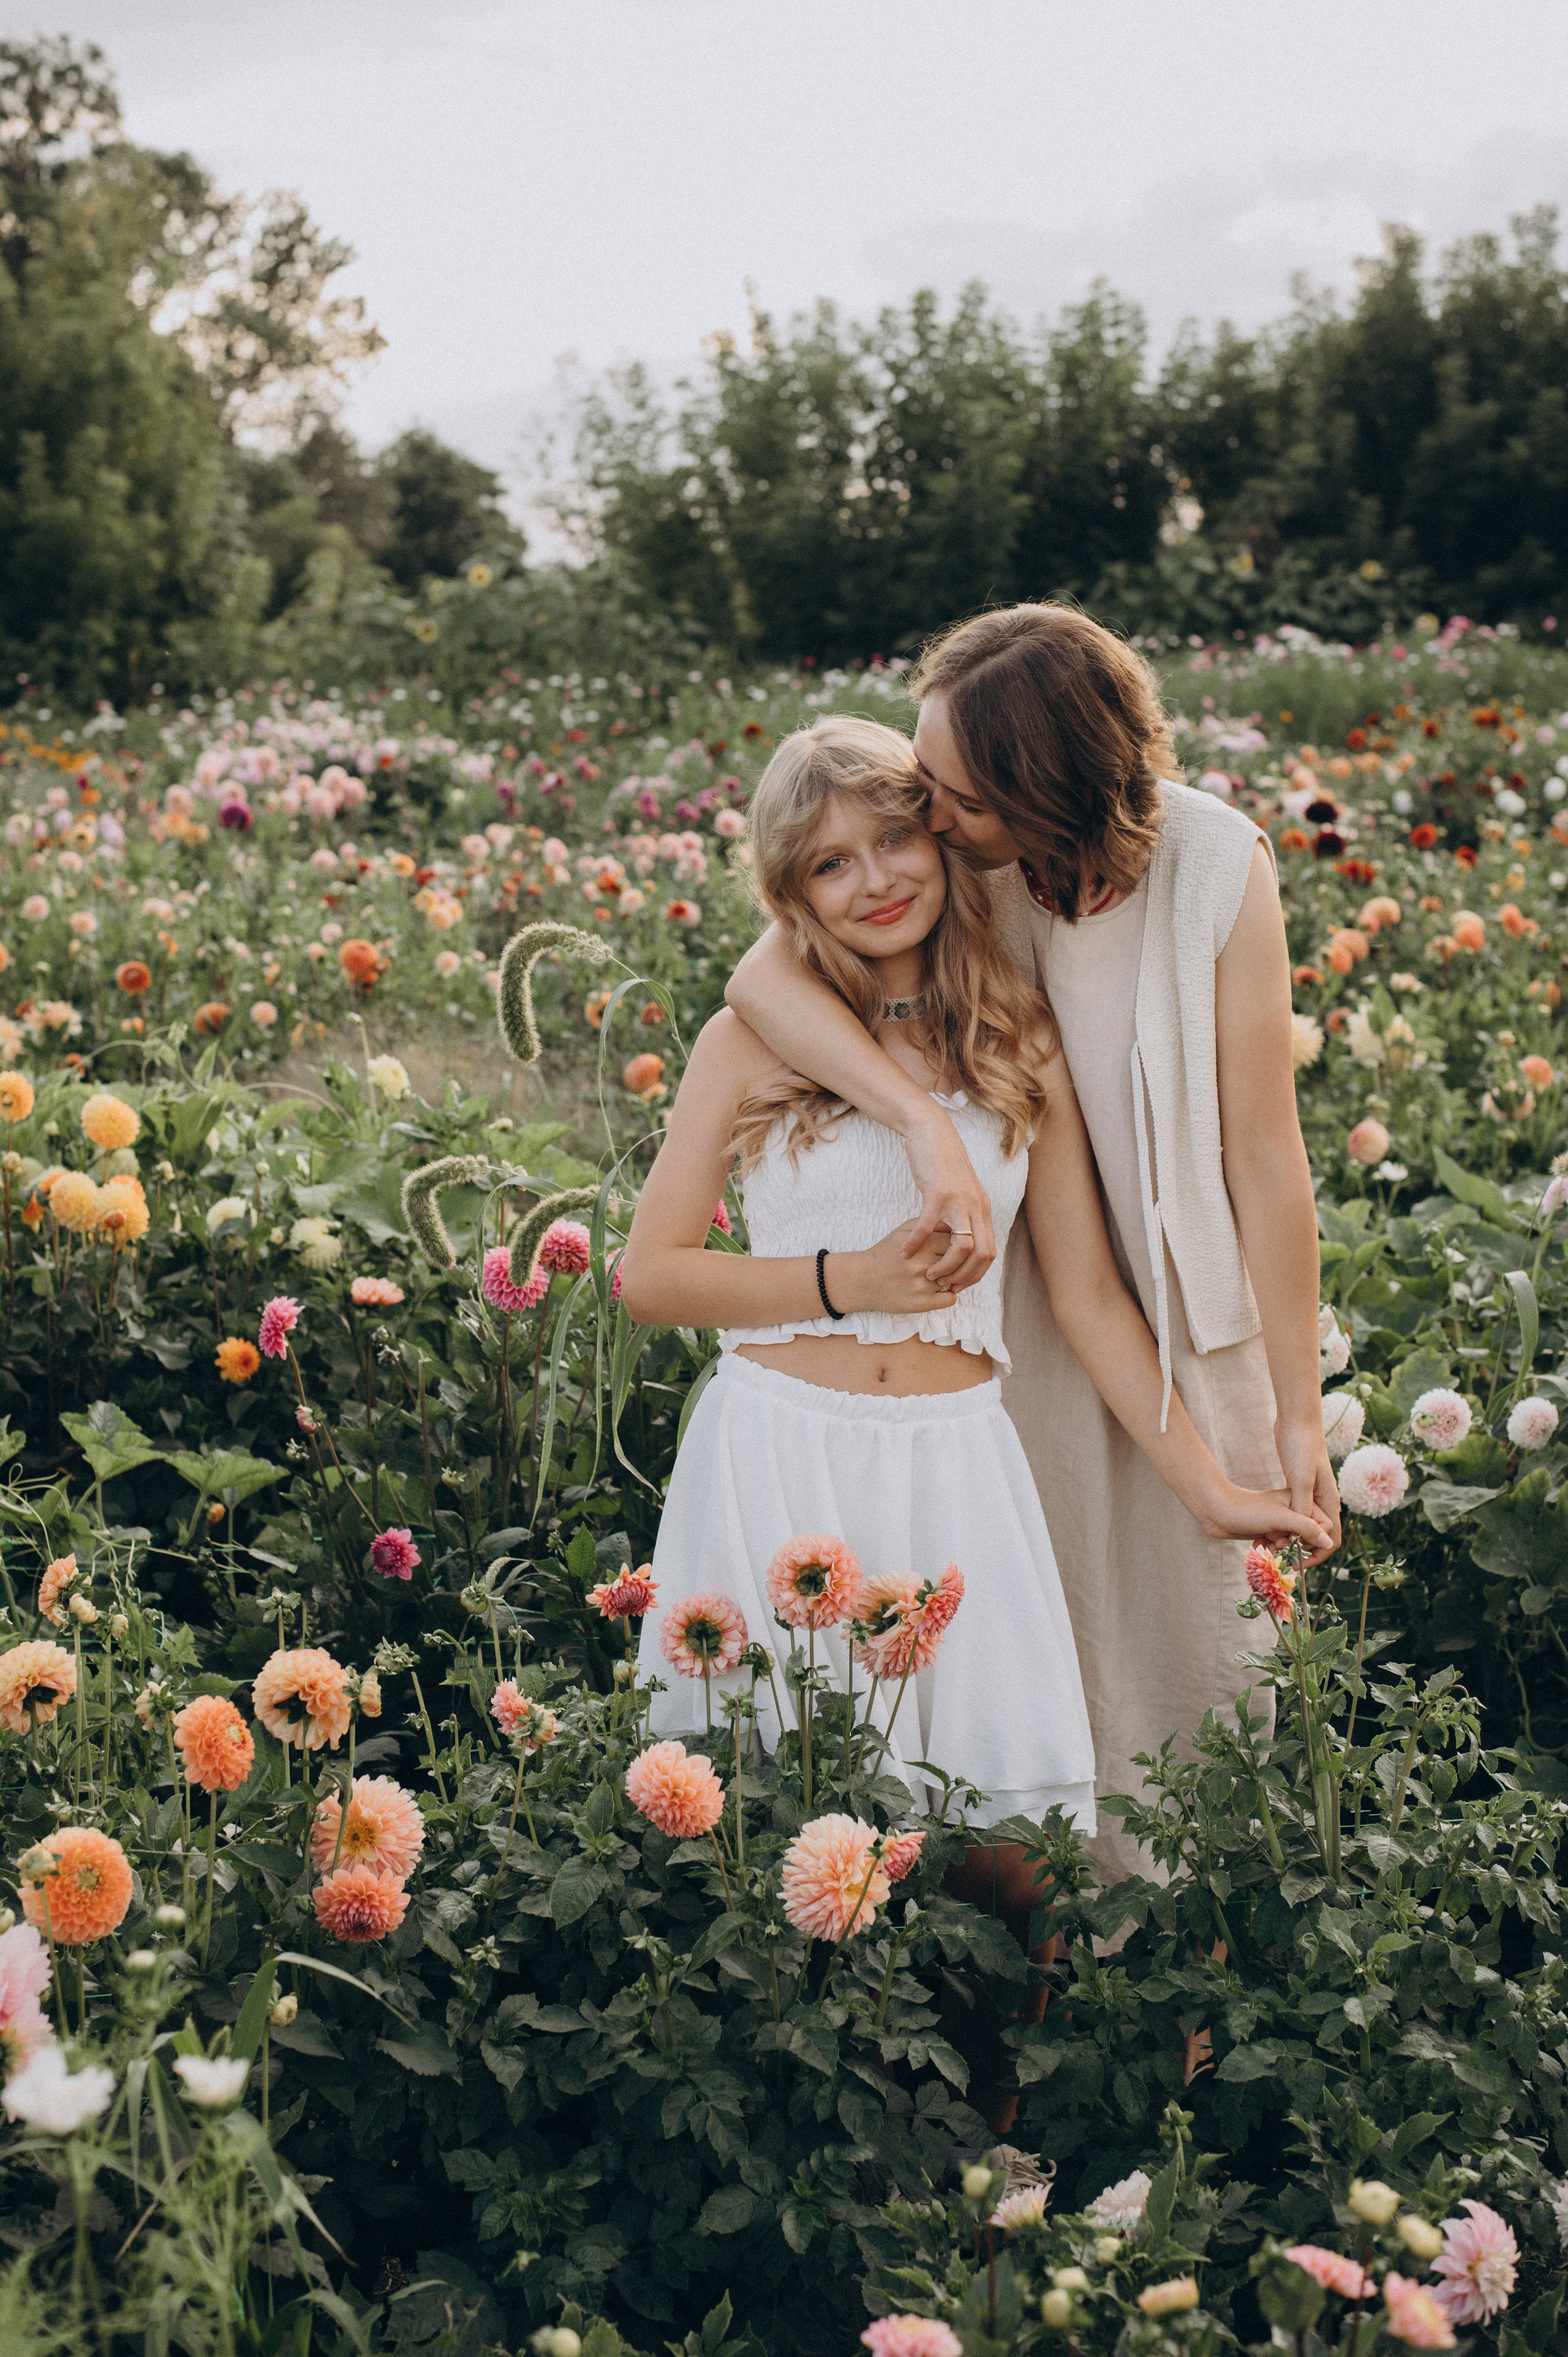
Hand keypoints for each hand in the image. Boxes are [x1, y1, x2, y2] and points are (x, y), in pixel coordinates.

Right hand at [832, 1220, 958, 1315]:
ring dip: (952, 1279)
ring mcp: (923, 1285)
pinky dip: (948, 1295)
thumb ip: (928, 1225)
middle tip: (949, 1263)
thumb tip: (953, 1225)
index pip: (957, 1241)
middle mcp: (924, 1265)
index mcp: (922, 1244)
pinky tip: (938, 1290)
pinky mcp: (921, 1303)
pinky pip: (950, 1299)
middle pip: (959, 1261)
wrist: (863, 1279)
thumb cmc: (886, 1253)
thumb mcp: (904, 1231)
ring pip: (956, 1281)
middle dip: (957, 1262)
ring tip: (941, 1276)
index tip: (950, 1247)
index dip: (956, 1244)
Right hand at [901, 1110, 995, 1289]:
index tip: (957, 1283)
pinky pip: (929, 1225)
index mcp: (982, 1209)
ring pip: (962, 1245)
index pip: (990, 1252)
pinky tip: (905, 1252)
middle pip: (982, 1254)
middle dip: (964, 1276)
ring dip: (946, 1266)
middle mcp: (976, 1207)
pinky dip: (917, 1242)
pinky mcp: (938, 1192)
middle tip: (944, 1284)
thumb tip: (960, 1239)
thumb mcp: (961, 1192)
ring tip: (928, 1274)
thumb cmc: (942, 1164)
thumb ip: (964, 1214)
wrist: (932, 1133)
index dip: (976, 1274)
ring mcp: (959, 1200)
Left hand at [1195, 1481, 1334, 1562]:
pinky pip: (1281, 1543)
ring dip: (1283, 1547)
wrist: (1216, 1510)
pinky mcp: (1271, 1526)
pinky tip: (1260, 1544)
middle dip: (1297, 1544)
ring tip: (1268, 1542)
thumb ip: (1306, 1528)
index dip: (1315, 1539)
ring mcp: (1282, 1518)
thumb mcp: (1280, 1518)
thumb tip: (1329, 1542)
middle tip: (1280, 1541)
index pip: (1325, 1526)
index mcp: (1302, 1498)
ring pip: (1294, 1542)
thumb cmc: (1248, 1510)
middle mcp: (1295, 1508)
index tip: (1300, 1545)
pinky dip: (1272, 1546)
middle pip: (1310, 1536)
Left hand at [1276, 1415, 1341, 1553]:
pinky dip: (1283, 1525)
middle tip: (1278, 1551)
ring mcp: (1310, 1495)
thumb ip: (1306, 1509)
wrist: (1295, 1422)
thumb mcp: (1301, 1481)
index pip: (1332, 1539)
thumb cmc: (1301, 1448)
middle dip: (1300, 1548)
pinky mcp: (1297, 1490)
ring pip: (1303, 1527)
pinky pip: (1294, 1515)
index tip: (1298, 1561)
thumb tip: (1312, 1538)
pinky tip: (1268, 1527)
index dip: (1318, 1554)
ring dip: (1289, 1538)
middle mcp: (1322, 1501)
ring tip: (1269, 1542)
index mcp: (1329, 1501)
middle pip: (1317, 1536)